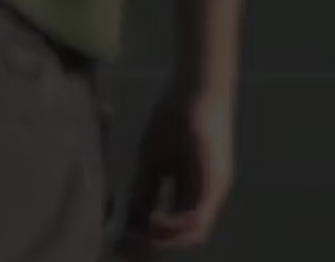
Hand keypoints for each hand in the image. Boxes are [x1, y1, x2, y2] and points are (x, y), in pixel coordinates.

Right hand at [117, 84, 235, 257]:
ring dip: (163, 242)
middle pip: (184, 237)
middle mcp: (206, 197)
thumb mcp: (152, 159)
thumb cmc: (174, 117)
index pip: (172, 227)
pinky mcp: (213, 182)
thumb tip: (132, 218)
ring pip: (193, 234)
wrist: (195, 89)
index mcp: (192, 191)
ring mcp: (213, 191)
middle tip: (124, 251)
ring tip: (136, 240)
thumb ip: (145, 189)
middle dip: (153, 248)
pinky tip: (152, 221)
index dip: (148, 239)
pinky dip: (173, 226)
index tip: (121, 244)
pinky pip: (196, 218)